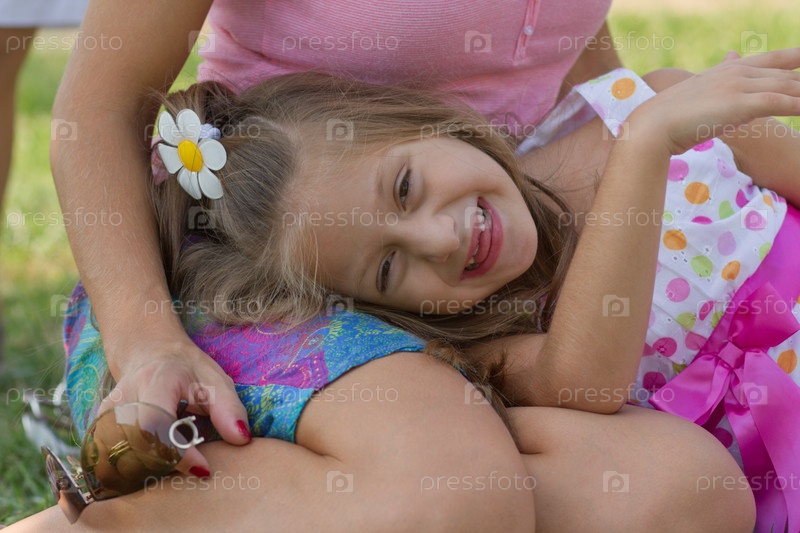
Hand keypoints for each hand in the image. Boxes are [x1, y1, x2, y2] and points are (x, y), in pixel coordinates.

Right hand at [97, 332, 251, 475]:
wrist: (149, 353)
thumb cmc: (187, 370)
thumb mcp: (215, 381)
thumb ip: (229, 409)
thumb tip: (241, 439)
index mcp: (155, 380)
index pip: (155, 424)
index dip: (176, 453)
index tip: (203, 469)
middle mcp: (123, 398)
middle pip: (133, 448)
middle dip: (164, 466)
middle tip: (190, 465)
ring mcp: (104, 415)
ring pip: (116, 461)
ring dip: (146, 472)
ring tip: (172, 462)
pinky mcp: (97, 430)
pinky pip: (109, 463)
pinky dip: (132, 472)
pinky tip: (153, 465)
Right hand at [628, 48, 799, 154]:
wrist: (653, 124)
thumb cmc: (670, 114)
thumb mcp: (698, 92)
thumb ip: (719, 77)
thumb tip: (730, 59)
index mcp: (729, 68)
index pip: (774, 59)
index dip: (797, 58)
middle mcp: (738, 71)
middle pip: (787, 74)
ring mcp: (740, 85)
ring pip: (788, 87)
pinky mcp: (741, 103)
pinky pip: (781, 102)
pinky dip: (799, 105)